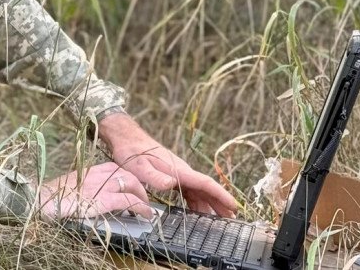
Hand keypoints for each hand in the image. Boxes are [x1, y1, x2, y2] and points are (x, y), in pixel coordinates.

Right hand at [37, 163, 153, 220]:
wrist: (41, 201)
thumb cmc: (50, 197)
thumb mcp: (69, 187)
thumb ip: (82, 186)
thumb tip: (90, 195)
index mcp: (88, 170)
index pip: (114, 168)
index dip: (126, 177)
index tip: (132, 186)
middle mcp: (96, 174)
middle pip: (126, 174)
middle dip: (139, 186)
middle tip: (143, 199)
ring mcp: (101, 186)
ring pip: (132, 184)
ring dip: (143, 196)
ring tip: (146, 208)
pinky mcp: (103, 200)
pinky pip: (129, 200)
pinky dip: (140, 206)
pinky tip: (145, 213)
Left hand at [98, 113, 238, 216]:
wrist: (127, 139)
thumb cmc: (132, 152)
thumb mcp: (139, 167)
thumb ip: (154, 177)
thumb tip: (171, 184)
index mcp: (178, 170)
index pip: (204, 183)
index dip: (220, 195)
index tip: (233, 206)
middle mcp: (181, 171)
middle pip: (205, 189)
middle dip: (219, 203)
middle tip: (232, 219)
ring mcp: (177, 173)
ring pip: (198, 191)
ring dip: (209, 204)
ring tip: (219, 219)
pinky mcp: (171, 175)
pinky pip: (188, 190)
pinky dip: (196, 201)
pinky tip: (197, 211)